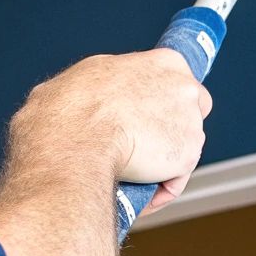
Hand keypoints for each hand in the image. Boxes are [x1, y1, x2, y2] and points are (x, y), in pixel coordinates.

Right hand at [6, 49, 211, 209]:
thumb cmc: (65, 114)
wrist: (73, 142)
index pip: (172, 81)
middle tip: (139, 149)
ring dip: (160, 163)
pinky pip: (176, 177)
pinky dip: (160, 188)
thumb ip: (92, 89)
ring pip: (180, 147)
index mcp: (160, 61)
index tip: (145, 118)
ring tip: (132, 177)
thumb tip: (74, 103)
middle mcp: (182, 85)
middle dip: (167, 130)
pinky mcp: (188, 154)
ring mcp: (190, 120)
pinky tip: (139, 194)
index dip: (156, 103)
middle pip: (187, 111)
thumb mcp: (73, 82)